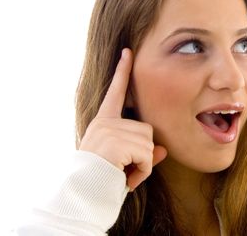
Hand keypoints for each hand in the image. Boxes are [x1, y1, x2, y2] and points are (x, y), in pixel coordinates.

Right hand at [79, 48, 167, 190]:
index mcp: (103, 122)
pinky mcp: (117, 142)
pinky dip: (143, 172)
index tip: (128, 51)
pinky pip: (147, 156)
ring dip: (142, 164)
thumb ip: (143, 152)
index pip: (115, 92)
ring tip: (123, 173)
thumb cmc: (101, 178)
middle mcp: (105, 123)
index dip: (122, 71)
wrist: (82, 194)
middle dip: (142, 152)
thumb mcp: (123, 162)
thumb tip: (164, 150)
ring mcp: (110, 131)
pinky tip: (127, 178)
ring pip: (149, 143)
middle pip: (147, 129)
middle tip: (123, 168)